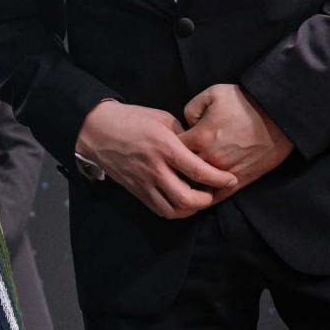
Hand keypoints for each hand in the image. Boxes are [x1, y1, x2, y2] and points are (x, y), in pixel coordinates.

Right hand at [76, 100, 237, 219]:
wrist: (97, 130)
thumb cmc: (131, 119)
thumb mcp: (162, 118)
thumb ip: (183, 135)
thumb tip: (199, 148)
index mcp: (164, 147)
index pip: (198, 171)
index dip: (219, 179)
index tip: (232, 179)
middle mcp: (155, 169)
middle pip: (187, 198)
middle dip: (208, 200)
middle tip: (216, 192)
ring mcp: (144, 183)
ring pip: (174, 210)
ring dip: (192, 209)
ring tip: (201, 198)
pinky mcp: (136, 191)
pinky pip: (160, 210)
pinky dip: (176, 211)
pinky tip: (183, 202)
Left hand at [179, 84, 293, 197]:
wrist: (278, 115)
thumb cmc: (245, 102)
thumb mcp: (212, 94)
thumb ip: (191, 108)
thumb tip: (186, 123)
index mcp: (200, 137)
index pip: (171, 150)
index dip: (168, 148)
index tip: (169, 146)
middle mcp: (210, 158)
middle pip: (182, 171)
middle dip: (175, 168)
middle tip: (172, 166)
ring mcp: (225, 171)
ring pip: (198, 186)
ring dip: (191, 184)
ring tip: (184, 181)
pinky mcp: (241, 180)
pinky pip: (219, 196)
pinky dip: (208, 197)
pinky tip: (202, 194)